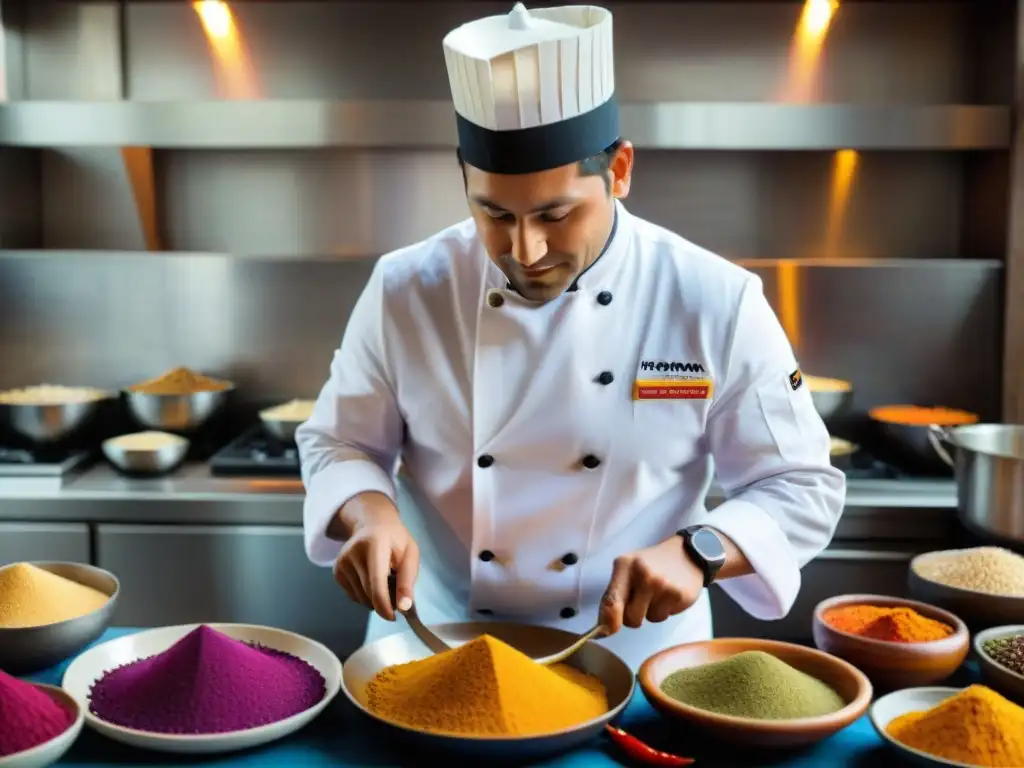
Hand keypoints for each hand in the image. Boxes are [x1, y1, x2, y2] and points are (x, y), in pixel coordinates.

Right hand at [332, 501, 419, 621]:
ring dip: (375, 600)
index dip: (385, 604)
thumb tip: (405, 608)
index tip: (394, 616)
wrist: (372, 524)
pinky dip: (366, 596)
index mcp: (374, 545)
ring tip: (385, 582)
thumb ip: (407, 581)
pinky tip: (371, 580)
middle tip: (397, 594)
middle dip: (385, 602)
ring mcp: (341, 563)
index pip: (376, 582)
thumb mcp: (410, 555)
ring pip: (361, 598)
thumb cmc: (395, 540)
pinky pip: (354, 596)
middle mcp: (352, 553)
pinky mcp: (336, 571)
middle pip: (369, 593)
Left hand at [599, 536, 703, 633]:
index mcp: (625, 565)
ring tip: (658, 592)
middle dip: (634, 615)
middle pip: (631, 618)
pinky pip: (666, 617)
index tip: (604, 633)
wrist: (686, 554)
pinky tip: (669, 594)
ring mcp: (664, 585)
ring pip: (650, 619)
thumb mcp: (626, 569)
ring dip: (652, 611)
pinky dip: (666, 609)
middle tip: (641, 598)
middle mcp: (644, 575)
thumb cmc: (650, 564)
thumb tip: (603, 629)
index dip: (607, 622)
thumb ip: (613, 596)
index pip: (611, 601)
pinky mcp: (680, 595)